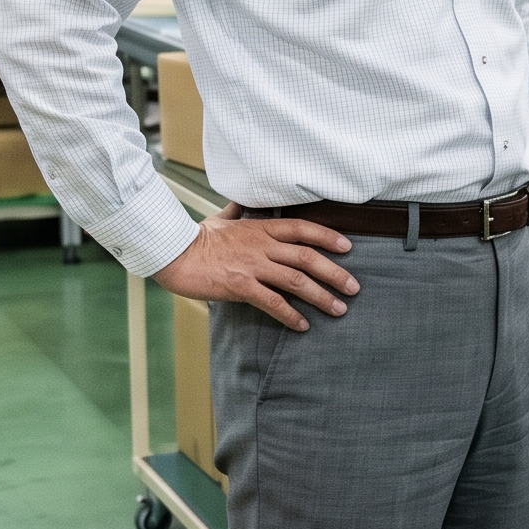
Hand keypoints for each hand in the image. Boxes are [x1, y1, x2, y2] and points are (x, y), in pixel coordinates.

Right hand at [152, 202, 359, 330]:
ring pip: (296, 281)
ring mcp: (253, 266)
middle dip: (335, 273)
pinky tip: (303, 325)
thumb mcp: (221, 217)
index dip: (328, 237)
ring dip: (322, 296)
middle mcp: (262, 245)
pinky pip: (272, 302)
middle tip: (354, 287)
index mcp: (261, 227)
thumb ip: (239, 211)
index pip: (303, 229)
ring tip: (339, 309)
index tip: (348, 247)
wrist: (174, 253)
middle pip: (308, 257)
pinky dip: (291, 315)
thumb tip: (244, 202)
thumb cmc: (197, 236)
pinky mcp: (241, 286)